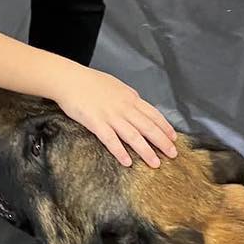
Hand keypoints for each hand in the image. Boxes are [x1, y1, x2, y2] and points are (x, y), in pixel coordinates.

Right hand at [53, 66, 178, 168]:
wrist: (69, 80)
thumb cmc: (90, 82)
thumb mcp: (116, 86)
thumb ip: (127, 97)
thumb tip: (137, 104)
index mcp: (130, 98)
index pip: (153, 114)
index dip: (165, 127)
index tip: (173, 138)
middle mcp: (124, 107)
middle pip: (148, 127)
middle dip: (162, 142)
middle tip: (173, 154)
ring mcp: (110, 116)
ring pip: (133, 135)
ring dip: (146, 150)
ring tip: (155, 163)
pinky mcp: (96, 123)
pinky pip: (110, 140)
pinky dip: (120, 151)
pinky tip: (127, 162)